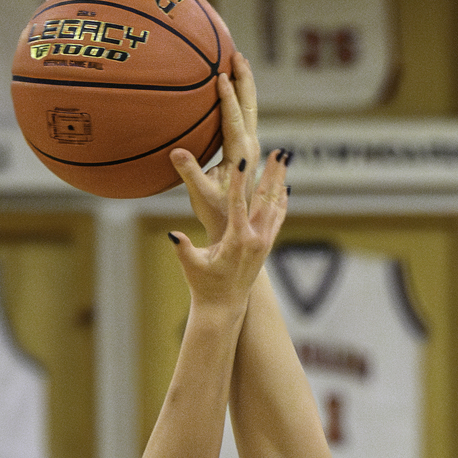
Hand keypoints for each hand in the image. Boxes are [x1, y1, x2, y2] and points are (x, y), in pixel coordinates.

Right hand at [168, 146, 288, 310]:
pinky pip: (277, 219)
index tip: (244, 160)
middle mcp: (255, 239)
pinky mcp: (266, 247)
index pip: (238, 204)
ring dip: (279, 182)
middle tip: (281, 151)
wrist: (223, 306)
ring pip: (275, 206)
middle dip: (272, 174)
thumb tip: (172, 234)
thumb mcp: (191, 266)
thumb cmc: (204, 285)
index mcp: (236, 240)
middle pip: (265, 200)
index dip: (240, 181)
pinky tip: (285, 189)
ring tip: (285, 160)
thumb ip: (183, 249)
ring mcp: (263, 243)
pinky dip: (281, 202)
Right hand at [170, 53, 261, 242]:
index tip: (220, 75)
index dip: (227, 97)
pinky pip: (245, 120)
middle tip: (237, 54)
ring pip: (251, 110)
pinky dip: (241, 101)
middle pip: (250, 107)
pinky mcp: (247, 152)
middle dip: (244, 80)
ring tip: (239, 63)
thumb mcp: (200, 195)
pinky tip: (234, 91)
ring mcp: (251, 150)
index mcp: (241, 156)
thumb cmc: (216, 215)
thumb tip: (176, 152)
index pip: (235, 120)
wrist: (236, 230)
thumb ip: (190, 173)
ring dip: (245, 86)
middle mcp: (250, 149)